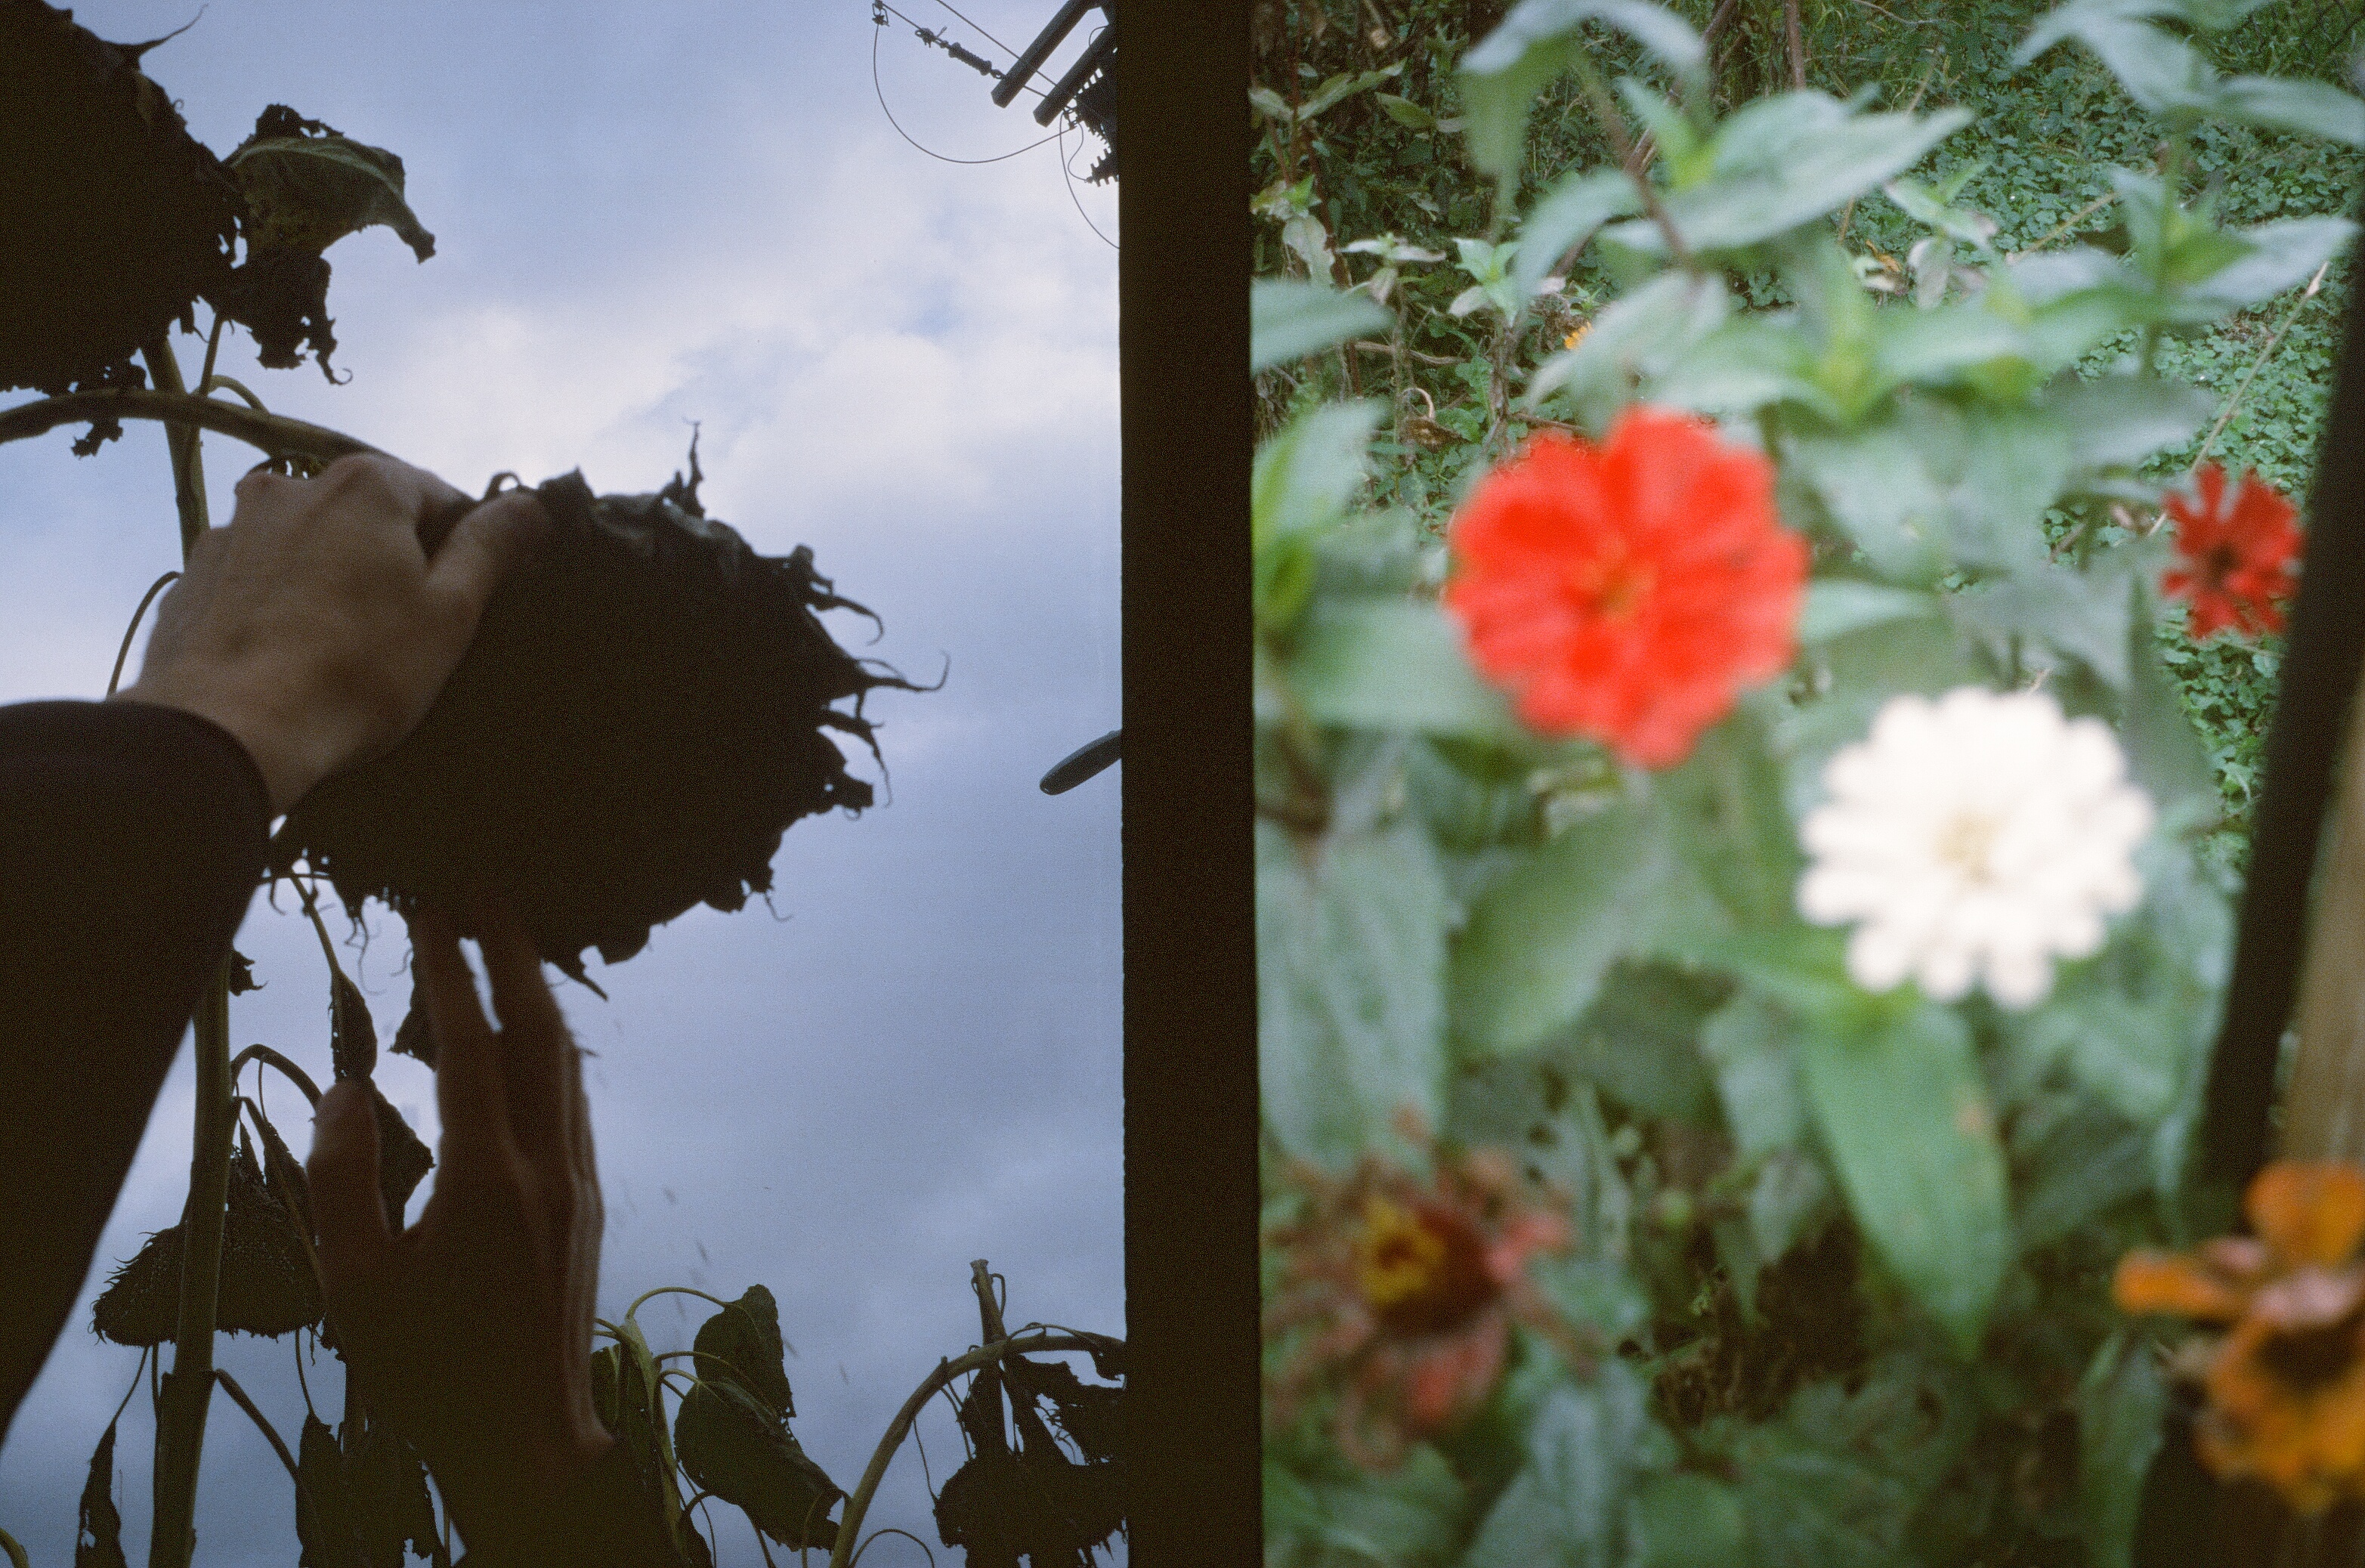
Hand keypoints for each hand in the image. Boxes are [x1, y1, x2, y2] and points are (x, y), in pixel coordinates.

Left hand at [114, 454, 549, 814]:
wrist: (229, 728)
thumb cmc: (355, 671)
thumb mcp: (449, 612)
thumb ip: (490, 548)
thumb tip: (529, 506)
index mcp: (366, 485)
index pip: (441, 496)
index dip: (465, 548)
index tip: (466, 600)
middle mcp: (292, 487)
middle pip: (370, 517)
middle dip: (393, 562)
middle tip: (406, 633)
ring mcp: (235, 528)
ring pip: (311, 544)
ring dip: (334, 578)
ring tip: (343, 648)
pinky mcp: (197, 573)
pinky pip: (260, 577)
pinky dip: (282, 602)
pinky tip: (294, 654)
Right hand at [306, 900, 611, 1559]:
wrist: (528, 1441)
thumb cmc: (428, 1373)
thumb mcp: (355, 1284)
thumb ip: (343, 1179)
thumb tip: (353, 1087)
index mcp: (486, 1180)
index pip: (470, 1046)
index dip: (449, 971)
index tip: (432, 909)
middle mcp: (548, 1167)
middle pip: (541, 1031)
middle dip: (514, 952)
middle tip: (486, 891)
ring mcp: (578, 1183)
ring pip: (569, 1063)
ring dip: (538, 995)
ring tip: (508, 944)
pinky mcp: (589, 1205)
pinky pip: (576, 1102)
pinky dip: (554, 1049)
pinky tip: (534, 1039)